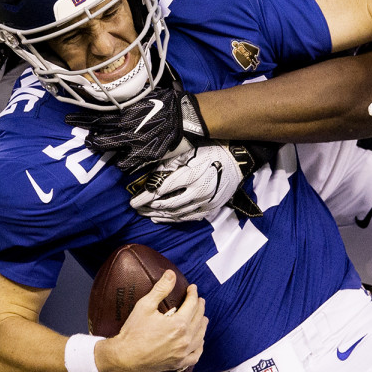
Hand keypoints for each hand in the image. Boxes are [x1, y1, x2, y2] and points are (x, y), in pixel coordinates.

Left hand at [65, 87, 208, 174]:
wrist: (184, 117)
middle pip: (99, 137)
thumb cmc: (166, 102)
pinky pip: (126, 163)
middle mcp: (125, 130)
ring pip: (110, 151)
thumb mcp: (143, 96)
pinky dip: (122, 163)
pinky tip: (120, 162)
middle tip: (86, 140)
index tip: (68, 120)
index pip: (96, 118)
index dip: (80, 120)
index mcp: (123, 114)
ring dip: (103, 149)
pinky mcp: (144, 155)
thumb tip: (116, 99)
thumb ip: (128, 101)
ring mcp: (134, 144)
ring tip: (100, 149)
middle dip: (90, 140)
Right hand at [103, 273, 206, 371]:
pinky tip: (200, 341)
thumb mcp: (145, 306)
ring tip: (202, 317)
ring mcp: (183, 353)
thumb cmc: (133, 332)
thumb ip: (161, 289)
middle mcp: (185, 339)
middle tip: (199, 300)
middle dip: (200, 307)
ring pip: (200, 336)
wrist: (124, 357)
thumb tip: (171, 274)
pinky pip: (196, 355)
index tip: (193, 288)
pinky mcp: (178, 363)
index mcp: (179, 324)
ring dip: (202, 324)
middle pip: (198, 319)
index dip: (193, 294)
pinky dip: (200, 346)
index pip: (192, 305)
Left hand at [129, 143, 243, 222]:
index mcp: (192, 176)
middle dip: (149, 207)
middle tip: (136, 208)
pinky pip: (188, 217)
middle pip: (167, 204)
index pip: (161, 189)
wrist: (238, 161)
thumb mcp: (190, 152)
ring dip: (159, 215)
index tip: (132, 201)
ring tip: (145, 214)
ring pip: (177, 214)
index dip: (145, 197)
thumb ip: (169, 163)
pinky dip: (173, 219)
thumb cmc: (212, 152)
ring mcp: (206, 202)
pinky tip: (161, 218)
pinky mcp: (211, 208)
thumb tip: (150, 175)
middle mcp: (199, 192)